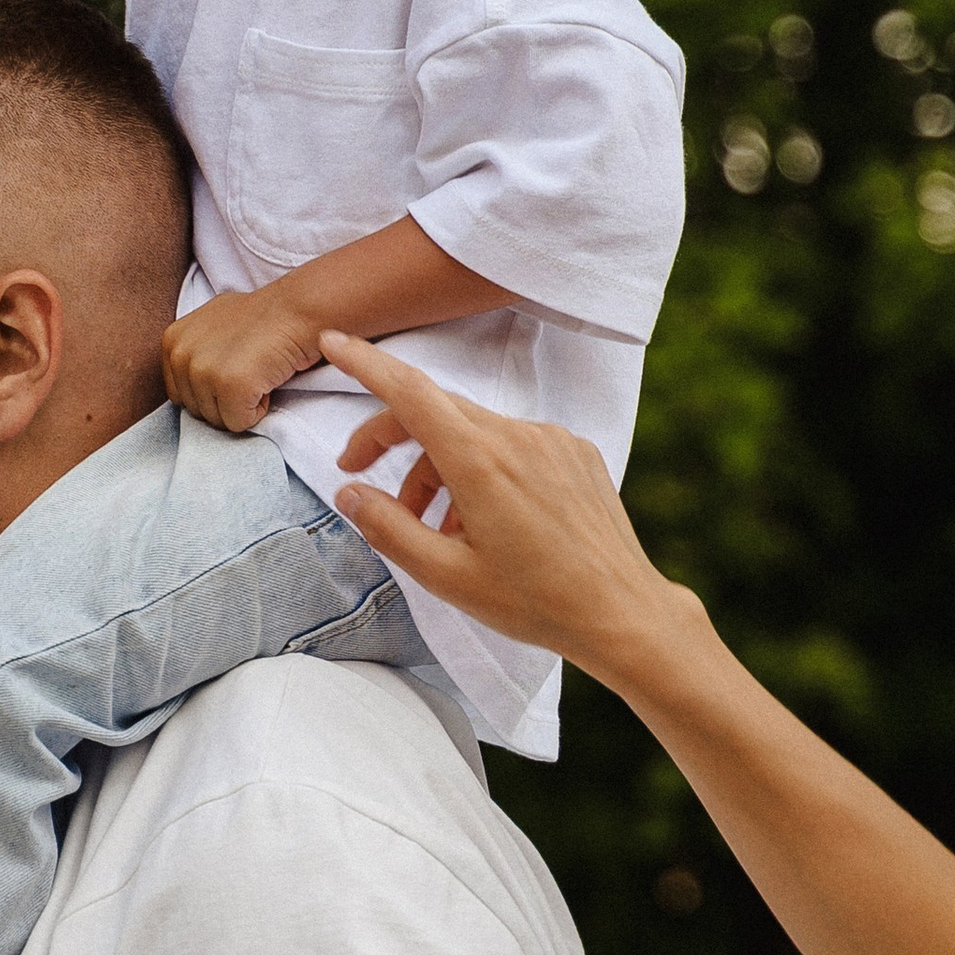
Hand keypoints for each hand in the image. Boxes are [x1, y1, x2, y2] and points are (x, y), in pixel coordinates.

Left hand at [162, 280, 320, 431]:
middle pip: (197, 411)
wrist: (295, 309)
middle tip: (250, 370)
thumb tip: (194, 382)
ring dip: (243, 405)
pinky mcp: (229, 386)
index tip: (234, 368)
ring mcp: (203, 371)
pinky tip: (265, 380)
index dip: (211, 391)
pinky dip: (259, 410)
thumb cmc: (262, 318)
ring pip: (218, 420)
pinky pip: (239, 422)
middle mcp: (181, 355)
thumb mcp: (212, 325)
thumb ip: (195, 352)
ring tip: (257, 372)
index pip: (180, 395)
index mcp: (172, 341)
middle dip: (226, 400)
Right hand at [322, 330, 692, 692]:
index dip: (365, 362)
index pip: (409, 392)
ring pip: (474, 433)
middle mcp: (518, 436)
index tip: (333, 341)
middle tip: (358, 472)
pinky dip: (483, 470)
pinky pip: (513, 445)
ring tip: (434, 529)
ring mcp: (552, 440)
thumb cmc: (536, 603)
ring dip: (439, 466)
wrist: (622, 613)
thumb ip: (389, 528)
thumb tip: (349, 492)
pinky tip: (486, 523)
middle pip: (435, 411)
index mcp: (481, 462)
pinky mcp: (575, 452)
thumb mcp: (447, 577)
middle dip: (390, 436)